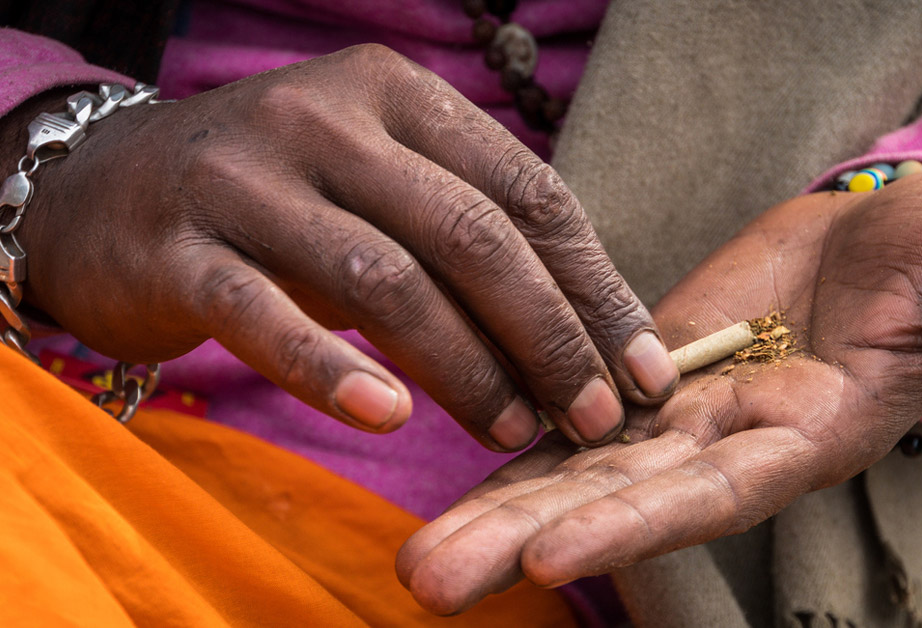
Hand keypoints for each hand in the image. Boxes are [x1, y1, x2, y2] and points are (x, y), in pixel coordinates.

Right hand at [10, 45, 678, 447]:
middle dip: (549, 336)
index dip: (595, 286)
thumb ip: (474, 233)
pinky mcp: (180, 249)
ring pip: (384, 279)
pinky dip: (332, 371)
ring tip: (518, 434)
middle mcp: (327, 120)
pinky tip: (389, 419)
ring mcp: (247, 179)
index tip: (643, 368)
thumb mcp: (385, 189)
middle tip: (596, 416)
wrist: (109, 190)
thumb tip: (592, 328)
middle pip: (471, 234)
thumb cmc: (285, 200)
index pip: (528, 191)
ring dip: (466, 368)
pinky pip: (264, 316)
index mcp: (399, 93)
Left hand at [395, 170, 921, 613]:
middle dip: (531, 541)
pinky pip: (576, 417)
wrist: (883, 237)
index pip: (718, 490)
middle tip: (432, 581)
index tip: (552, 558)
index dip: (640, 523)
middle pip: (625, 500)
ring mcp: (688, 414)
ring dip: (501, 513)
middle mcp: (736, 441)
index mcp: (811, 431)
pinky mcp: (650, 375)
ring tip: (419, 561)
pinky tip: (454, 487)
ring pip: (584, 470)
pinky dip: (518, 450)